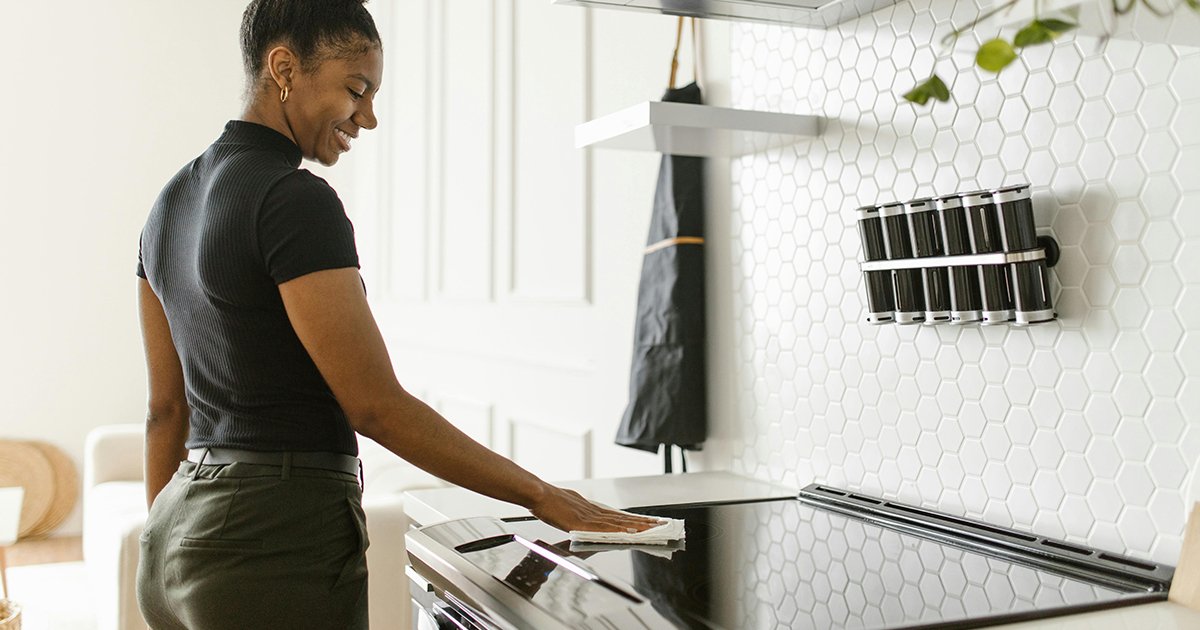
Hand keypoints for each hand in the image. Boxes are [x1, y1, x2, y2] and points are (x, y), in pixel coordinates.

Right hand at [529, 485, 663, 532]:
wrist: (538, 493)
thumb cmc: (549, 501)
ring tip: (652, 528)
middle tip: (661, 524)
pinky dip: (618, 531)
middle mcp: (594, 512)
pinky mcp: (581, 523)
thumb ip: (580, 512)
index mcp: (591, 509)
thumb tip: (587, 519)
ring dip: (636, 526)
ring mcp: (589, 517)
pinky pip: (604, 529)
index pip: (618, 516)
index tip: (649, 522)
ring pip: (618, 523)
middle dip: (643, 522)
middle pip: (623, 518)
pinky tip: (629, 533)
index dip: (634, 520)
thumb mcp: (569, 504)